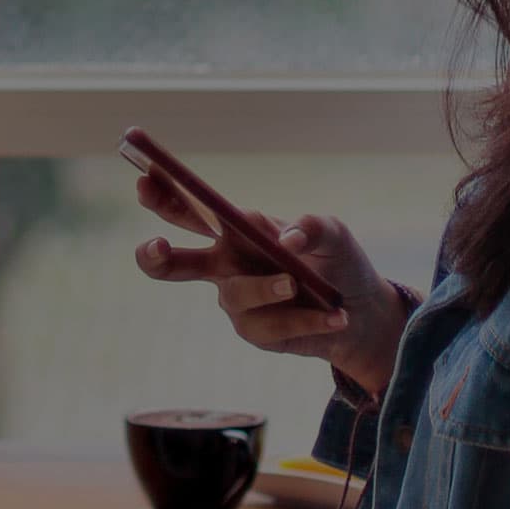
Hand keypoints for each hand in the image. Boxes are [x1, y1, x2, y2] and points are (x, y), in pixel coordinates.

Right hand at [132, 172, 410, 395]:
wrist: (362, 312)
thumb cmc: (336, 261)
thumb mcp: (333, 233)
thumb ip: (312, 225)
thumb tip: (286, 241)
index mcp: (234, 231)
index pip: (190, 210)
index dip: (164, 192)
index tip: (146, 177)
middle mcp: (225, 264)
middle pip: (173, 264)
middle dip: (155, 255)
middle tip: (155, 247)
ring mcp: (236, 300)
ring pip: (234, 295)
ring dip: (265, 287)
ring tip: (296, 283)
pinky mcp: (255, 331)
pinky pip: (270, 325)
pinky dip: (306, 318)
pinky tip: (334, 315)